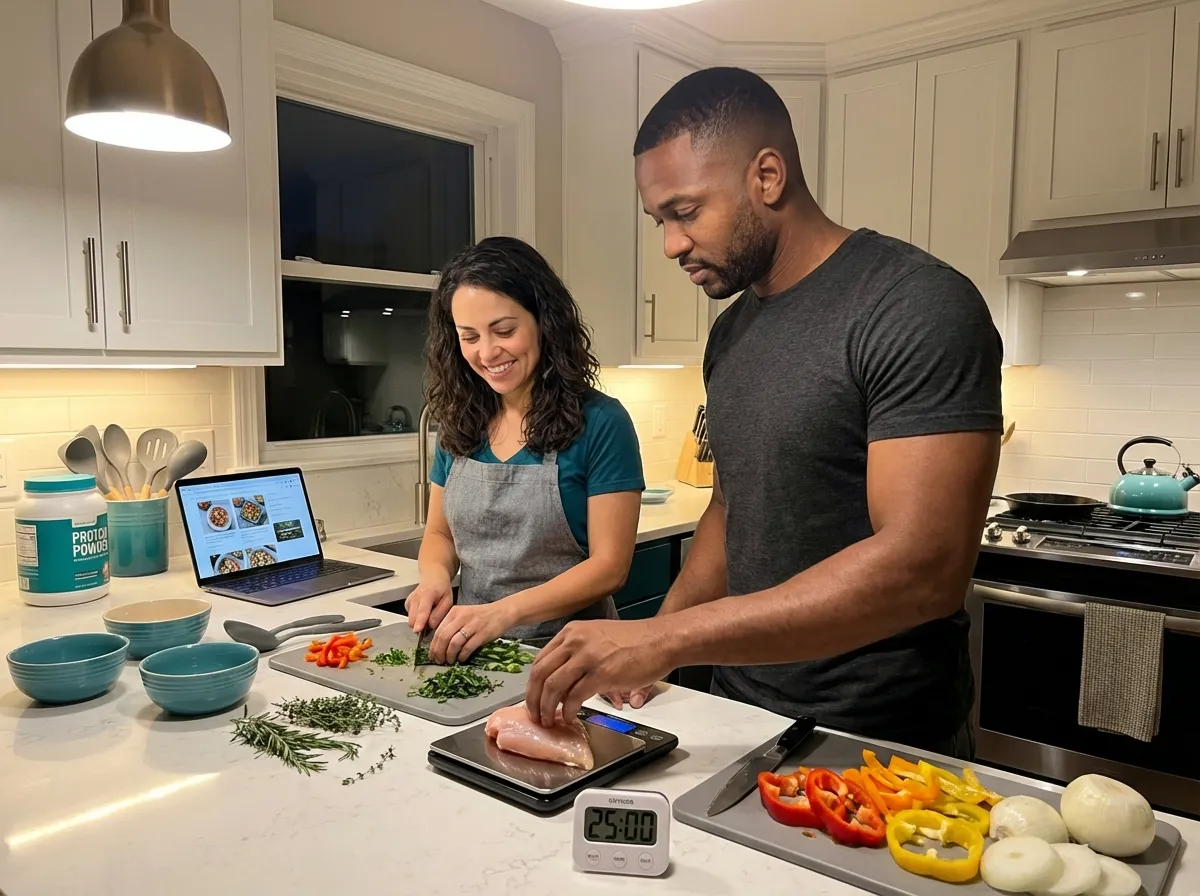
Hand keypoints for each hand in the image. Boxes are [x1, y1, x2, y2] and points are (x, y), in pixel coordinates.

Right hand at [405, 576, 453, 634]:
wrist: (433, 578)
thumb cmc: (442, 589)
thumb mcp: (448, 600)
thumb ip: (440, 613)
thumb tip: (431, 625)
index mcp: (427, 594)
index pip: (422, 610)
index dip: (420, 621)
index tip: (417, 630)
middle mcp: (415, 597)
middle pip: (413, 619)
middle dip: (421, 625)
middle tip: (432, 621)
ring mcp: (409, 601)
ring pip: (411, 620)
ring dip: (419, 622)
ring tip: (429, 614)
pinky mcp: (406, 604)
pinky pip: (410, 617)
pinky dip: (417, 618)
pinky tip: (424, 611)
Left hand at [430, 602, 513, 664]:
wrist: (501, 612)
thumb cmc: (480, 616)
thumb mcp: (463, 615)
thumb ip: (451, 625)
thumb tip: (438, 645)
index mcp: (454, 612)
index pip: (438, 630)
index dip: (433, 645)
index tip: (432, 655)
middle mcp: (462, 617)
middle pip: (444, 637)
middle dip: (439, 652)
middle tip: (439, 661)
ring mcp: (473, 625)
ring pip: (454, 643)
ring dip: (449, 655)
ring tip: (449, 661)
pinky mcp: (482, 633)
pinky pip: (468, 647)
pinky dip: (462, 655)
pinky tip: (461, 659)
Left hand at [525, 619, 672, 726]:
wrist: (661, 640)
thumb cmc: (635, 641)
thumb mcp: (598, 637)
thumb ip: (577, 653)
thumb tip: (563, 680)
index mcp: (572, 632)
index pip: (540, 659)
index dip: (533, 684)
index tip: (533, 699)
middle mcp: (575, 640)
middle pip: (540, 673)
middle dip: (534, 699)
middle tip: (535, 716)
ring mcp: (587, 656)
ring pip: (553, 686)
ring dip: (547, 708)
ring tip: (550, 720)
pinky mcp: (602, 673)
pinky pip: (574, 696)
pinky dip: (568, 710)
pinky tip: (570, 717)